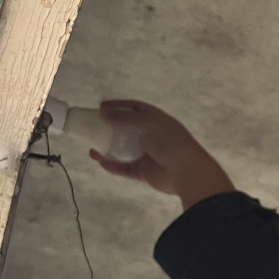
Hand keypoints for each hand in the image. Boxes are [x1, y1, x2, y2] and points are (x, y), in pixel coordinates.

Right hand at [89, 100, 235, 208]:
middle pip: (127, 129)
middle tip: (93, 127)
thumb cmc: (170, 143)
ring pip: (124, 150)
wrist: (187, 172)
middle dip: (110, 128)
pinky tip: (101, 162)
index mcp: (157, 121)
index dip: (119, 106)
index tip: (101, 107)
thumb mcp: (148, 124)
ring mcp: (148, 155)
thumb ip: (125, 118)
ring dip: (108, 149)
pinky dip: (113, 165)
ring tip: (92, 149)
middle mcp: (152, 136)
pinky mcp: (145, 172)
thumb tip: (103, 113)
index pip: (136, 108)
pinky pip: (125, 168)